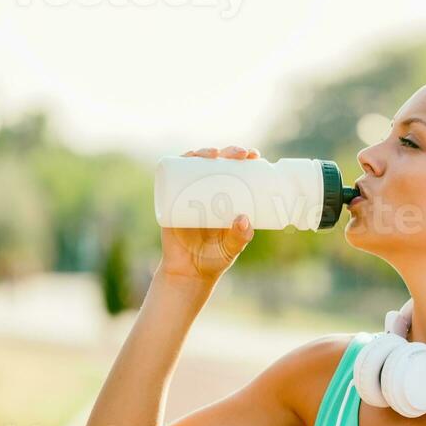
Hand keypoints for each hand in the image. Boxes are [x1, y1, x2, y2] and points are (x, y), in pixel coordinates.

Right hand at [158, 145, 257, 282]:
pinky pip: (173, 177)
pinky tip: (187, 156)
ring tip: (213, 154)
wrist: (187, 272)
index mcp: (227, 199)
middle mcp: (208, 192)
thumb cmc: (213, 259)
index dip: (244, 159)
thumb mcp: (230, 249)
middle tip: (239, 154)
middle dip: (229, 152)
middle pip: (218, 163)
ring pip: (195, 165)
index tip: (254, 155)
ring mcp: (188, 194)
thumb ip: (239, 238)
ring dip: (203, 152)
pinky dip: (178, 163)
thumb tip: (244, 219)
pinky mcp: (172, 200)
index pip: (237, 172)